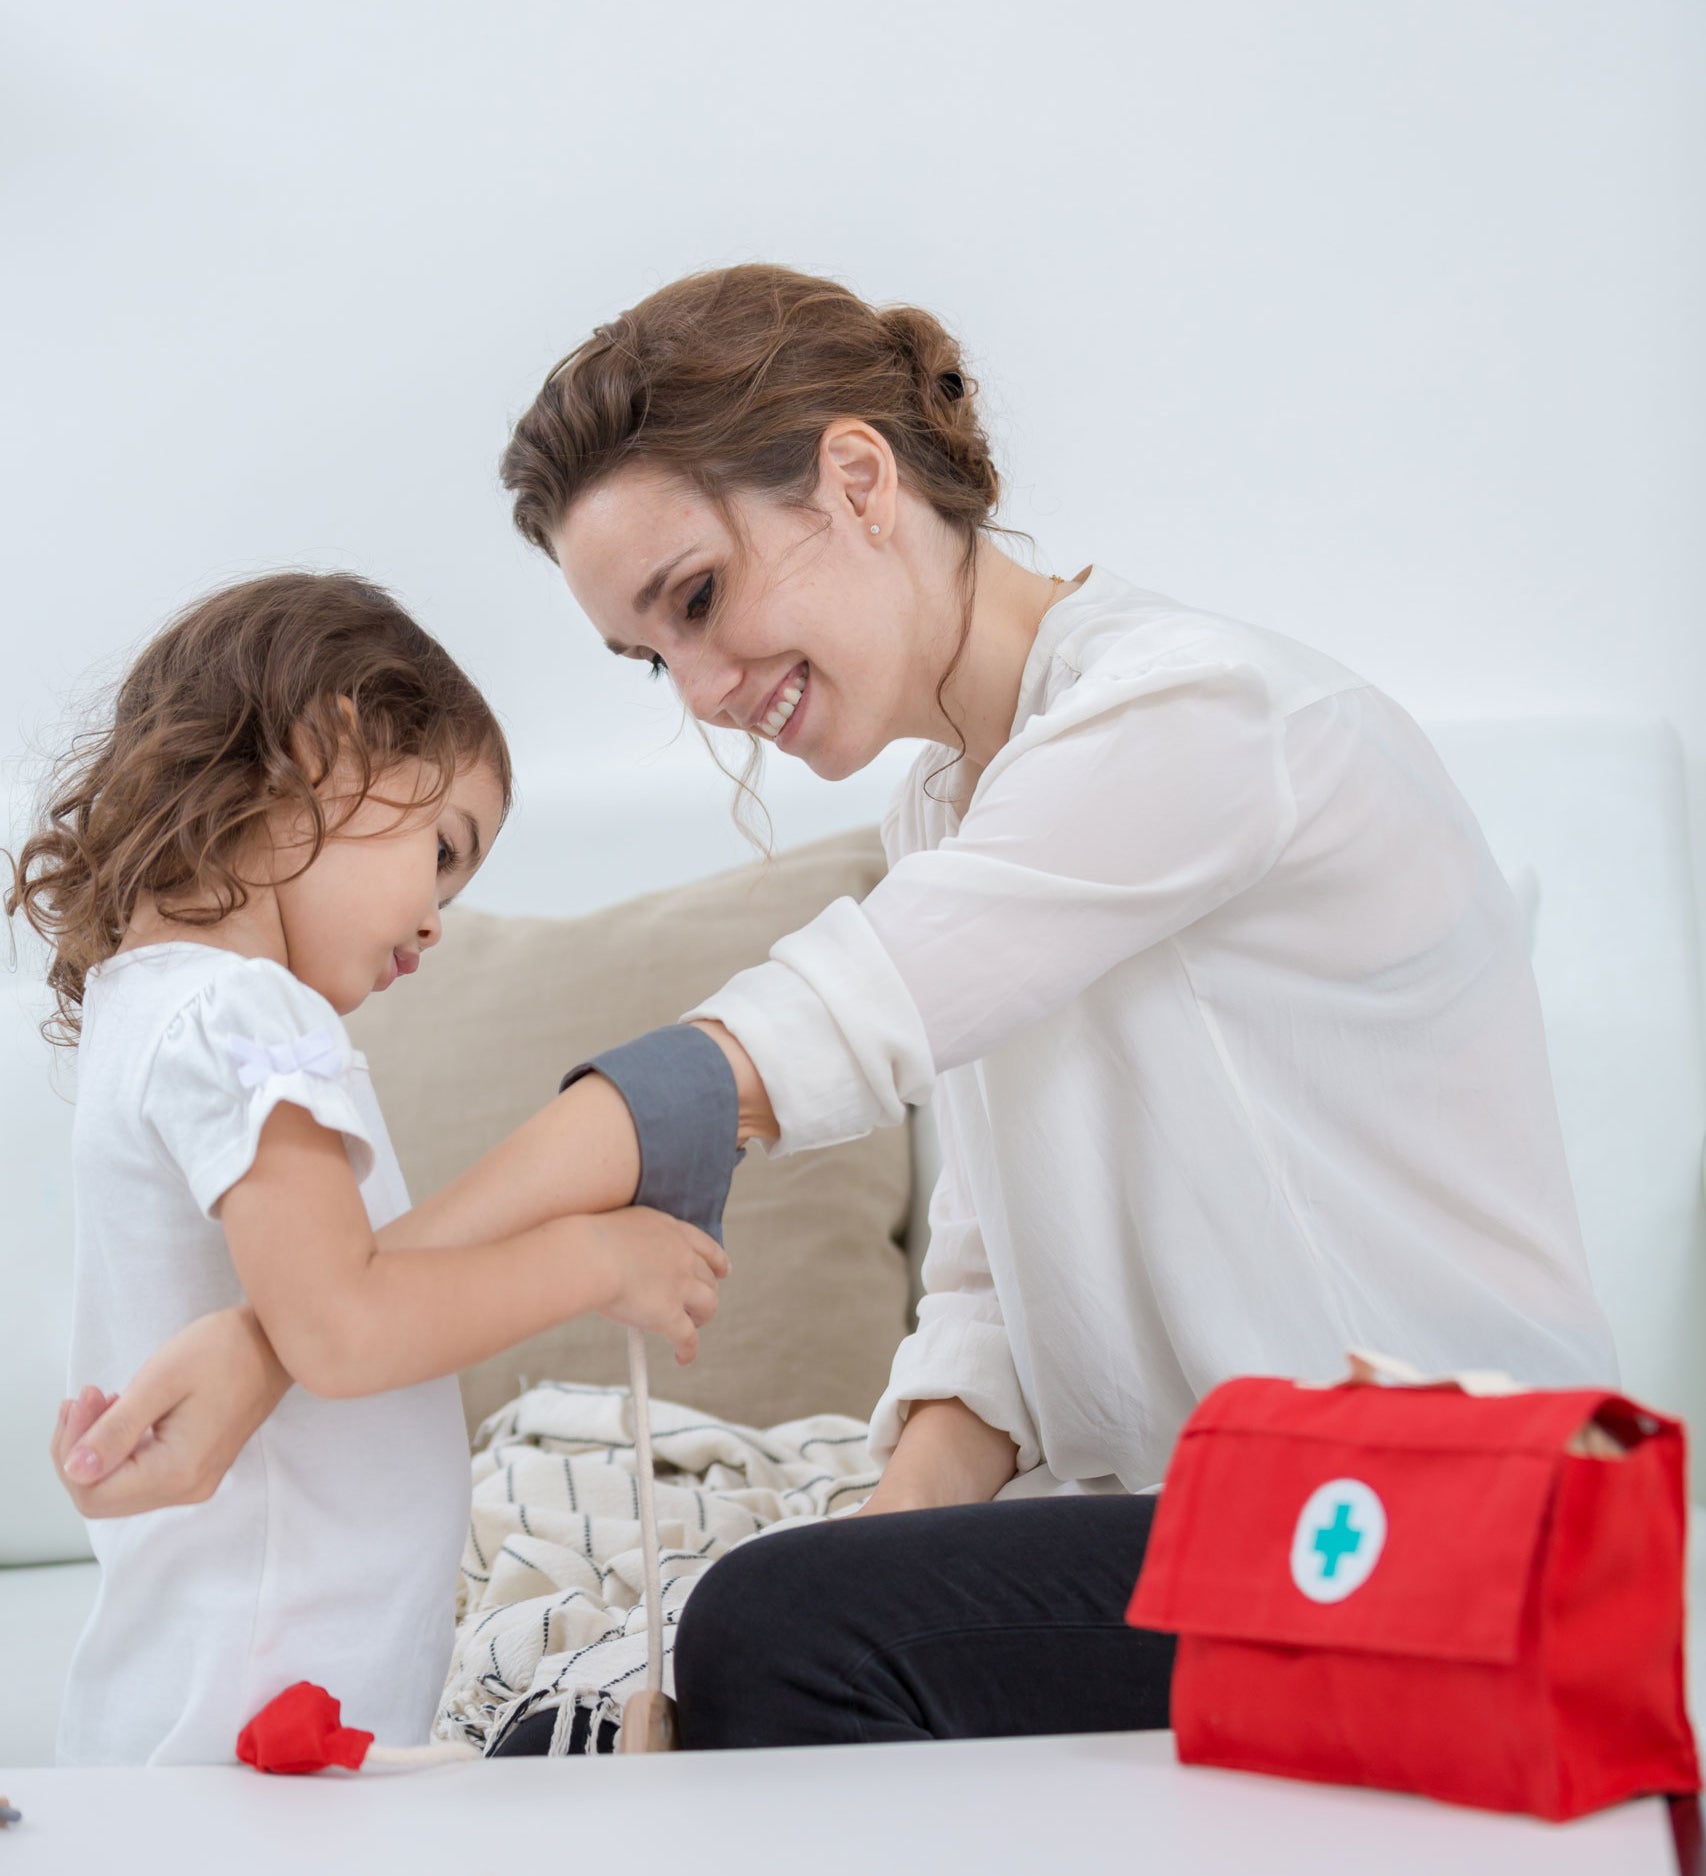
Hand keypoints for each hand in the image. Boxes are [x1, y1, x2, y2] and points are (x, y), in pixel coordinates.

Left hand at [51, 1306, 290, 1515]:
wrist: (274, 1342)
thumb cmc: (223, 1350)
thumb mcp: (160, 1381)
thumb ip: (115, 1430)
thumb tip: (75, 1471)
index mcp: (178, 1471)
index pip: (93, 1492)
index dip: (71, 1451)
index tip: (84, 1399)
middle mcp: (186, 1489)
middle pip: (101, 1497)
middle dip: (78, 1449)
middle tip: (88, 1396)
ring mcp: (193, 1481)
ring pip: (117, 1488)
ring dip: (96, 1447)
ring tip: (101, 1397)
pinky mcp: (195, 1468)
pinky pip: (138, 1475)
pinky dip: (118, 1447)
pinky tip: (119, 1411)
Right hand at [581, 1206, 729, 1365]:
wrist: (587, 1255)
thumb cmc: (588, 1241)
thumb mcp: (621, 1228)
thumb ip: (634, 1243)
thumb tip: (625, 1262)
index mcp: (671, 1230)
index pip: (706, 1247)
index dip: (718, 1263)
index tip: (723, 1271)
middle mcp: (682, 1256)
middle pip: (708, 1279)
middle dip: (706, 1293)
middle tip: (696, 1305)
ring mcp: (679, 1285)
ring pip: (707, 1306)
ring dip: (700, 1318)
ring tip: (690, 1327)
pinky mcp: (669, 1314)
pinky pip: (687, 1338)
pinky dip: (688, 1350)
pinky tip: (682, 1358)